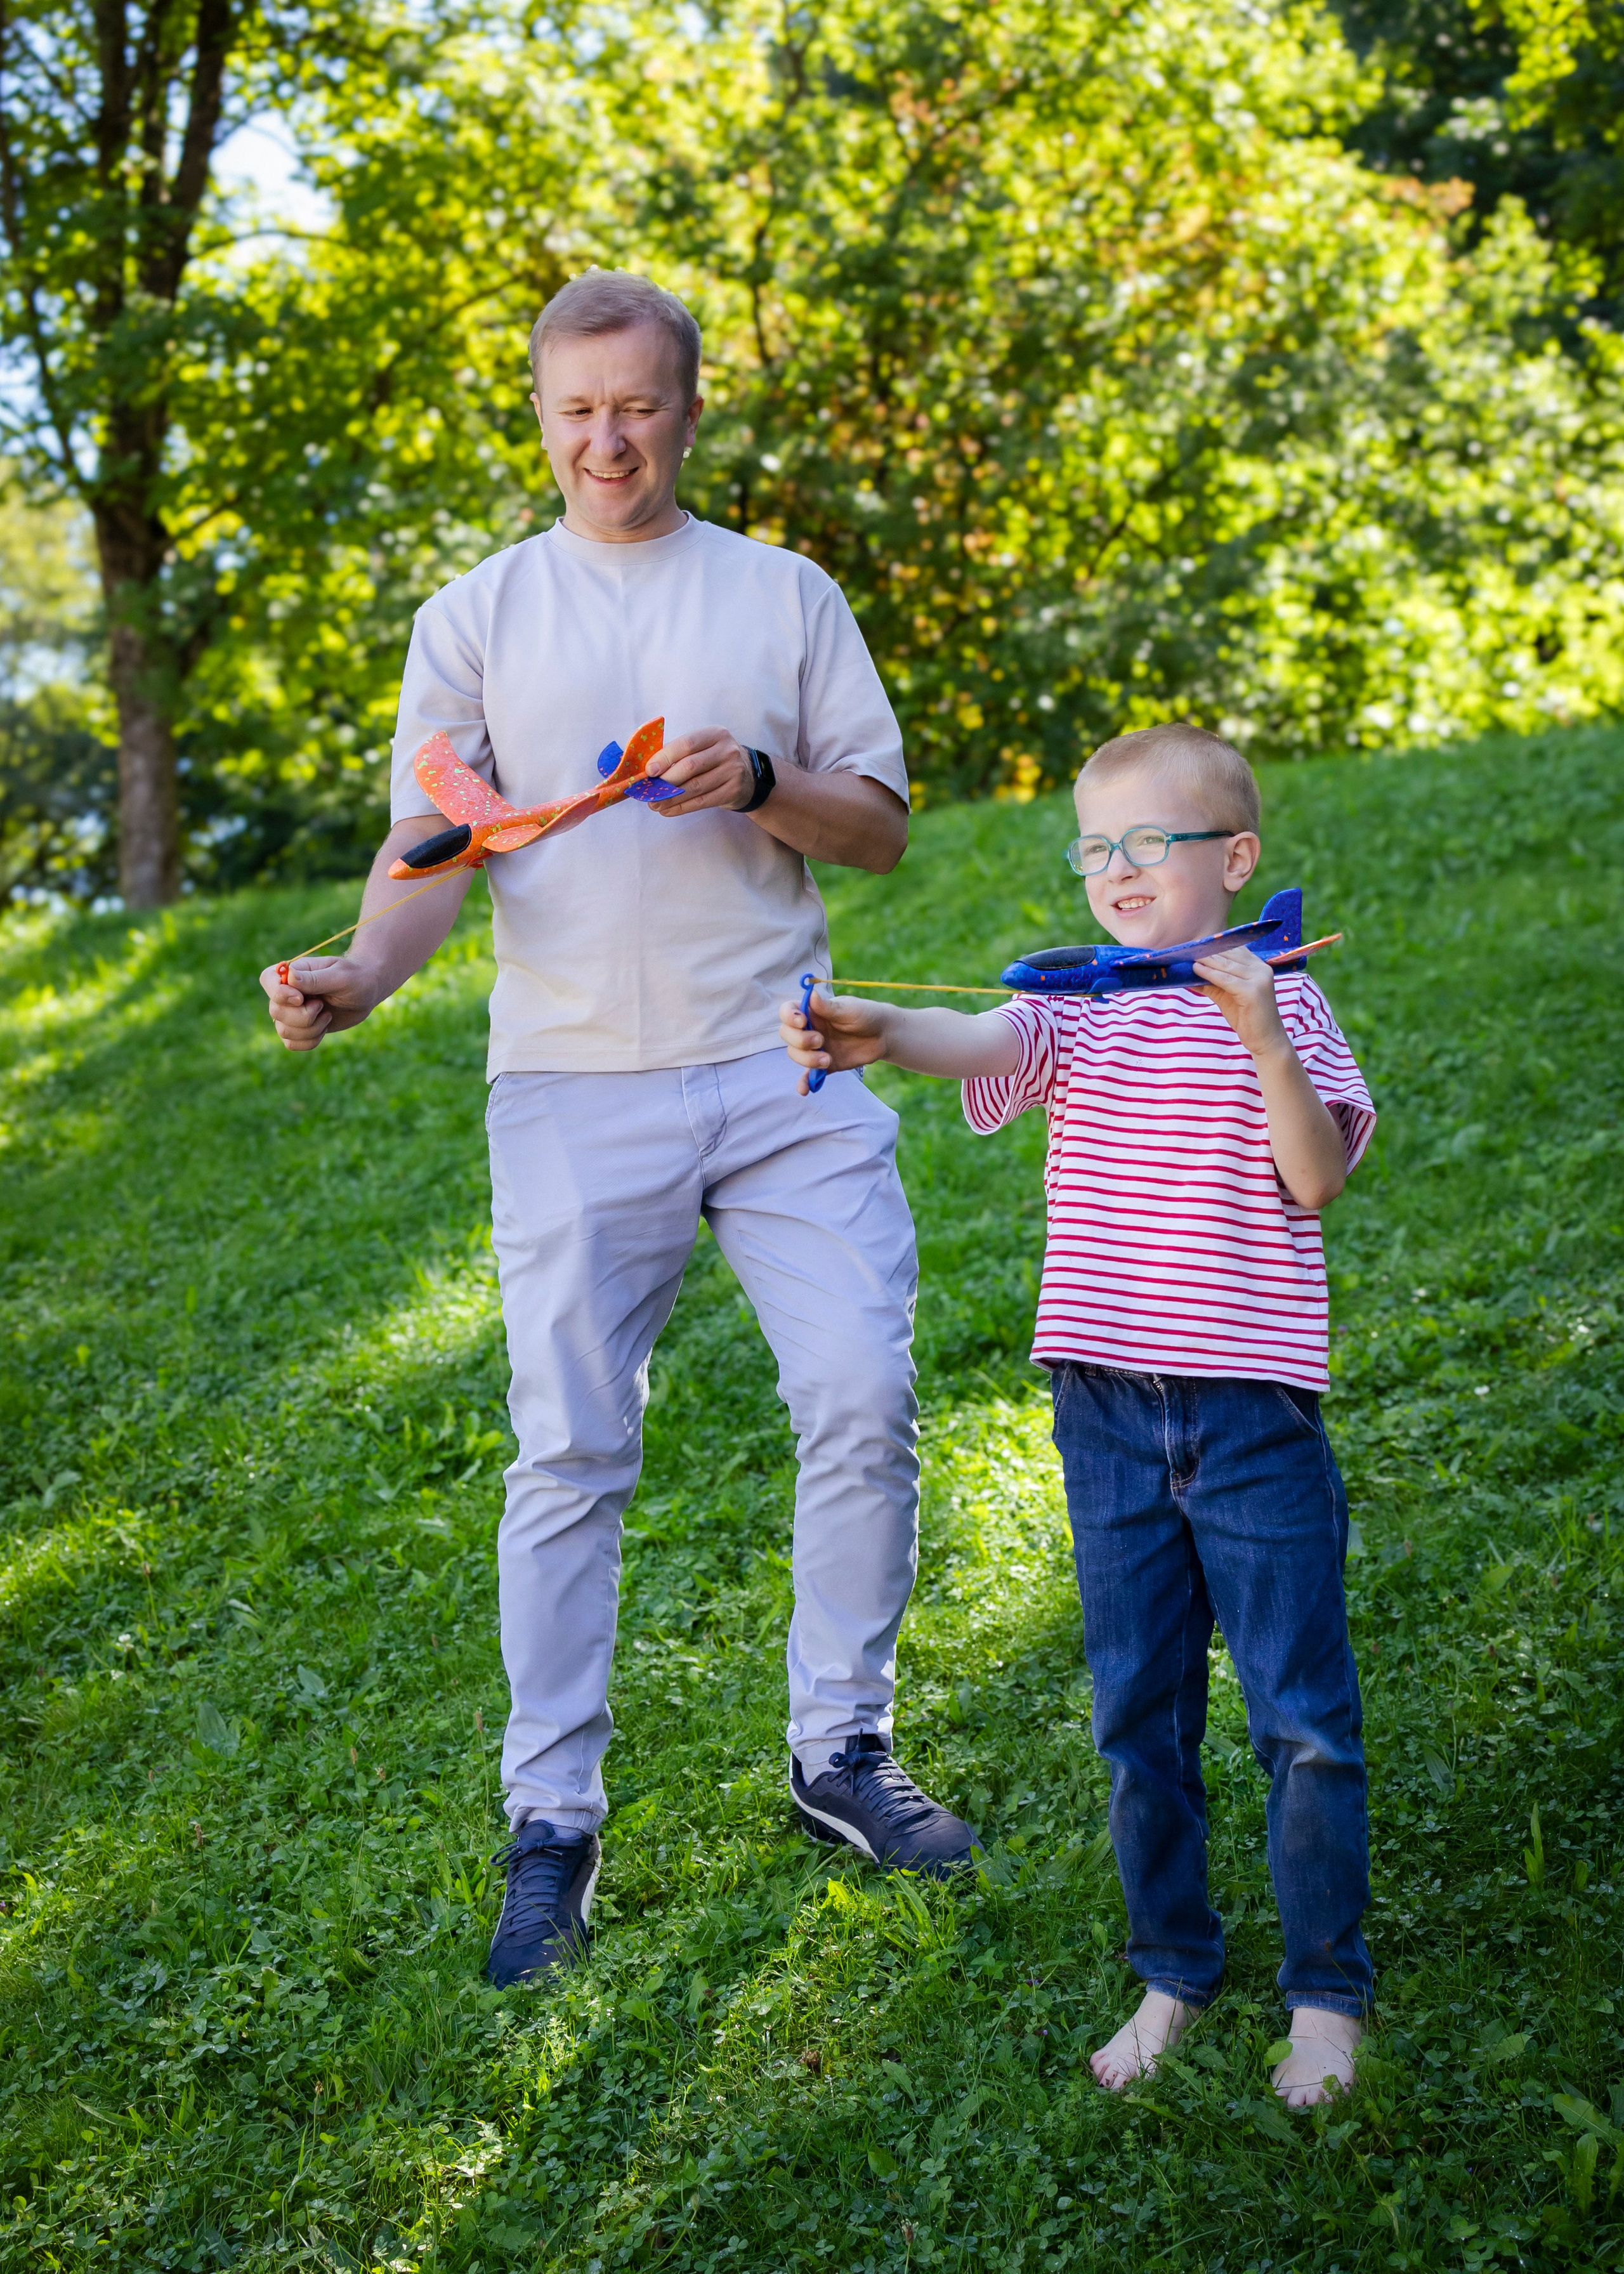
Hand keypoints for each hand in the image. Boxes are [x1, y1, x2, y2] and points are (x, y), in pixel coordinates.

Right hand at [260, 955, 377, 1051]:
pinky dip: (309, 1041)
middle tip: (323, 1006)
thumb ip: (315, 979)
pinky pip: (291, 1044)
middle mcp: (288, 992)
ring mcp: (292, 1011)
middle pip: (275, 1011)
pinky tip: (324, 1029)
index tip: (301, 999)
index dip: (278, 993)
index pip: (267, 979)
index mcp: (294, 973)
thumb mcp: (341, 977)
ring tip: (327, 1016)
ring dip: (309, 1030)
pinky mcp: (301, 1028)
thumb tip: (289, 977)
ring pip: (283, 1031)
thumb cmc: (357, 978)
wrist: (367, 992)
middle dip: (302, 1016)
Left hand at [645, 726, 755, 814]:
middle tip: (648, 792)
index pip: (687, 744)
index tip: (649, 771)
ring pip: (695, 787)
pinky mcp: (733, 791)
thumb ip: (679, 753)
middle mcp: (727, 750)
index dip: (665, 757)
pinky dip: (682, 807)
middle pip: (690, 767)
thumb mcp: (704, 747)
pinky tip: (668, 810)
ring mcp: (733, 771)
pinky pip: (702, 801)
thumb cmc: (715, 760)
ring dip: (670, 798)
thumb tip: (649, 768)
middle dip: (666, 781)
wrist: (748, 776)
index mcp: (715, 734)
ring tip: (654, 804)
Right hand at [779, 988, 888, 1094]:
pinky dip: (804, 1082)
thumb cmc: (866, 1014)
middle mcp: (810, 1029)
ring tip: (827, 1060)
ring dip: (807, 1060)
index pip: (788, 1012)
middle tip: (820, 1041)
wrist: (884, 1035)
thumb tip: (810, 994)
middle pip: (788, 1036)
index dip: (789, 1017)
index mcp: (813, 1011)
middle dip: (800, 1041)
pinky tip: (804, 1090)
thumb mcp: (849, 1009)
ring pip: (796, 1055)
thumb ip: (828, 1007)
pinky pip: (809, 1075)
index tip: (802, 1022)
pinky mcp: (824, 1065)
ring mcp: (815, 1048)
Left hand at [1193, 946, 1288, 1058]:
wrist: (1265, 1039)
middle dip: (1206, 952)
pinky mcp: (1253, 991)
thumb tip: (1188, 973)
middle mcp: (1261, 969)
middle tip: (1186, 949)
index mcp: (1258, 966)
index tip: (1193, 946)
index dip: (1213, 947)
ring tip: (1187, 957)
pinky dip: (1209, 974)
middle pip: (1229, 955)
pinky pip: (1226, 979)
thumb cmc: (1246, 1018)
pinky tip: (1195, 969)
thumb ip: (1211, 983)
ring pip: (1226, 965)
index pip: (1234, 950)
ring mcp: (1259, 979)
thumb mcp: (1226, 996)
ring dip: (1205, 961)